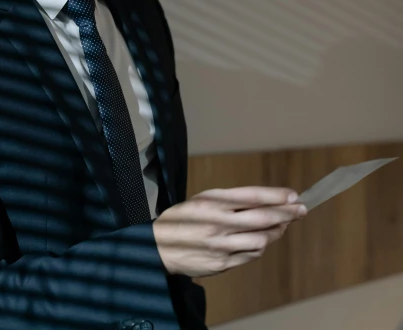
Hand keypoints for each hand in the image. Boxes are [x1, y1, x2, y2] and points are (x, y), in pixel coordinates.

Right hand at [152, 187, 306, 277]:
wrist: (159, 248)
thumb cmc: (182, 220)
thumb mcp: (201, 200)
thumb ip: (230, 200)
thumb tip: (265, 201)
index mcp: (210, 203)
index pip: (251, 197)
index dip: (276, 196)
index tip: (293, 195)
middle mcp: (217, 223)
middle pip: (263, 218)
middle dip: (286, 213)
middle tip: (300, 209)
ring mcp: (220, 245)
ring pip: (262, 239)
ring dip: (277, 231)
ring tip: (282, 225)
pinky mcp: (222, 263)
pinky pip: (252, 254)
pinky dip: (261, 246)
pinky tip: (262, 239)